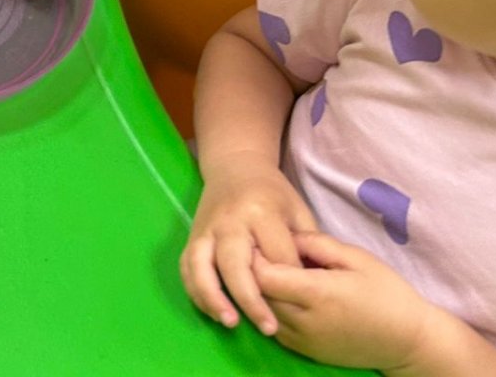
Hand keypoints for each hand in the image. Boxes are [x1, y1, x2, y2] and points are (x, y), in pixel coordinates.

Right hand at [180, 159, 318, 336]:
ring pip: (201, 266)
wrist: (236, 166)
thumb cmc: (274, 193)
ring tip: (231, 323)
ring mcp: (206, 228)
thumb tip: (308, 287)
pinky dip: (196, 292)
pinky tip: (213, 311)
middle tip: (269, 328)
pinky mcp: (192, 236)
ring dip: (213, 297)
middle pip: (235, 264)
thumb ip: (304, 247)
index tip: (302, 299)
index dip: (290, 281)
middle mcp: (230, 220)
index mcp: (262, 212)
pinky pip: (187, 267)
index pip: (276, 255)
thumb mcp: (298, 211)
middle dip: (251, 299)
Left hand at [253, 231, 446, 372]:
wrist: (409, 342)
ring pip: (265, 313)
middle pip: (260, 295)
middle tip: (261, 251)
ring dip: (263, 294)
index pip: (264, 276)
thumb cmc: (387, 293)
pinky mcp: (308, 353)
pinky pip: (277, 329)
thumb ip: (317, 243)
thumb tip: (287, 235)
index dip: (255, 257)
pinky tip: (286, 296)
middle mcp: (305, 322)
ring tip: (274, 272)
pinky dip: (274, 311)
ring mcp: (305, 342)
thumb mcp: (356, 257)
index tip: (258, 238)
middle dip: (255, 274)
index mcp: (317, 294)